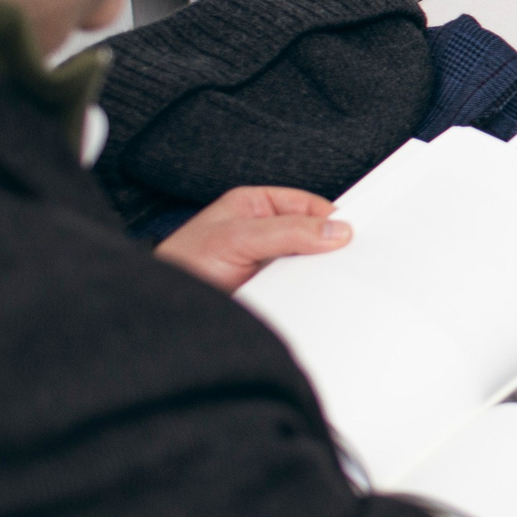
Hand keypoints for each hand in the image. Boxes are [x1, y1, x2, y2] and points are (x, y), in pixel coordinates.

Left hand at [155, 186, 349, 292]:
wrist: (163, 312)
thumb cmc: (183, 264)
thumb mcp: (239, 237)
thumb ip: (289, 231)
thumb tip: (336, 229)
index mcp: (256, 205)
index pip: (307, 204)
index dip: (331, 217)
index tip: (353, 232)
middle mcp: (264, 231)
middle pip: (312, 234)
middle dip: (328, 246)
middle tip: (349, 257)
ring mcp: (267, 262)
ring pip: (308, 263)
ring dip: (318, 273)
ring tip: (332, 280)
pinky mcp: (269, 290)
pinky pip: (300, 288)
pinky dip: (310, 293)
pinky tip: (317, 297)